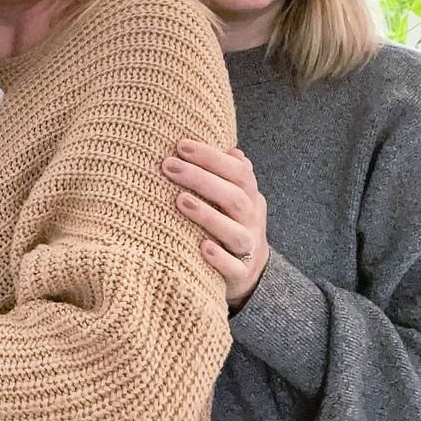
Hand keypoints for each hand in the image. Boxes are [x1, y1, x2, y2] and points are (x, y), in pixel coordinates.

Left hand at [161, 140, 268, 309]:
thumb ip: (224, 172)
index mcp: (249, 196)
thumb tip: (229, 147)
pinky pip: (234, 268)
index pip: (239, 172)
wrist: (248, 271)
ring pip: (236, 233)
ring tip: (180, 200)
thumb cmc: (228, 222)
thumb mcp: (230, 196)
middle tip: (168, 165)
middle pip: (234, 197)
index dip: (212, 157)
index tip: (181, 145)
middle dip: (201, 179)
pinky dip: (220, 258)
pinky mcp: (241, 275)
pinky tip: (202, 247)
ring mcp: (248, 249)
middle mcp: (252, 220)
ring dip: (208, 215)